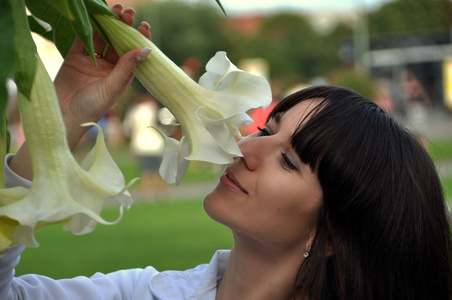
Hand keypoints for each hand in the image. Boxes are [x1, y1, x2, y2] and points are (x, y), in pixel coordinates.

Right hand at [54, 4, 151, 149]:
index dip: (139, 39)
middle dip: (124, 27)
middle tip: (128, 13)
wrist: (64, 116)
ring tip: (114, 10)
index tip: (144, 26)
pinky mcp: (74, 58)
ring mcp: (91, 61)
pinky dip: (87, 28)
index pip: (133, 53)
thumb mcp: (112, 87)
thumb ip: (126, 68)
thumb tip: (145, 50)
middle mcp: (108, 67)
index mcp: (122, 75)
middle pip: (118, 42)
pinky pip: (82, 39)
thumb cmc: (92, 108)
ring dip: (107, 24)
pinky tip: (93, 16)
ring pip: (101, 38)